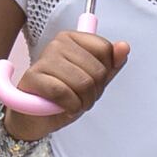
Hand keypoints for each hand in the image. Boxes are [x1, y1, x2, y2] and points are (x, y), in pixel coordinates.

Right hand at [0, 29, 128, 141]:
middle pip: (97, 70)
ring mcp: (44, 59)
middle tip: (81, 98)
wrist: (35, 118)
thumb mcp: (92, 80)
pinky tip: (64, 108)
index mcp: (72, 38)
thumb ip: (111, 64)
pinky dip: (69, 106)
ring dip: (82, 102)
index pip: (105, 49)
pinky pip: (64, 93)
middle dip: (94, 92)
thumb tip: (124, 47)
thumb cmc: (63, 96)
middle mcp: (58, 43)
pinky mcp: (33, 77)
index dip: (104, 73)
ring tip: (73, 104)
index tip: (93, 81)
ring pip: (82, 83)